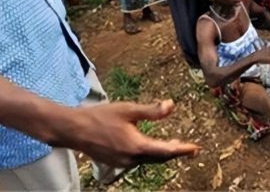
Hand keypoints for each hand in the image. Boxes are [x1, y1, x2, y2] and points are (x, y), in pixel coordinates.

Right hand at [55, 100, 199, 167]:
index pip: (166, 151)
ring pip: (149, 160)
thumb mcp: (128, 109)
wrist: (73, 129)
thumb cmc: (100, 117)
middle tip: (190, 149)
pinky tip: (151, 146)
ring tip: (175, 146)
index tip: (195, 148)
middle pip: (159, 158)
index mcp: (137, 146)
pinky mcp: (116, 162)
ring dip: (163, 153)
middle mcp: (131, 159)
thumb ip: (151, 110)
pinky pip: (138, 160)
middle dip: (176, 152)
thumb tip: (172, 106)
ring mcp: (123, 163)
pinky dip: (150, 154)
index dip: (183, 149)